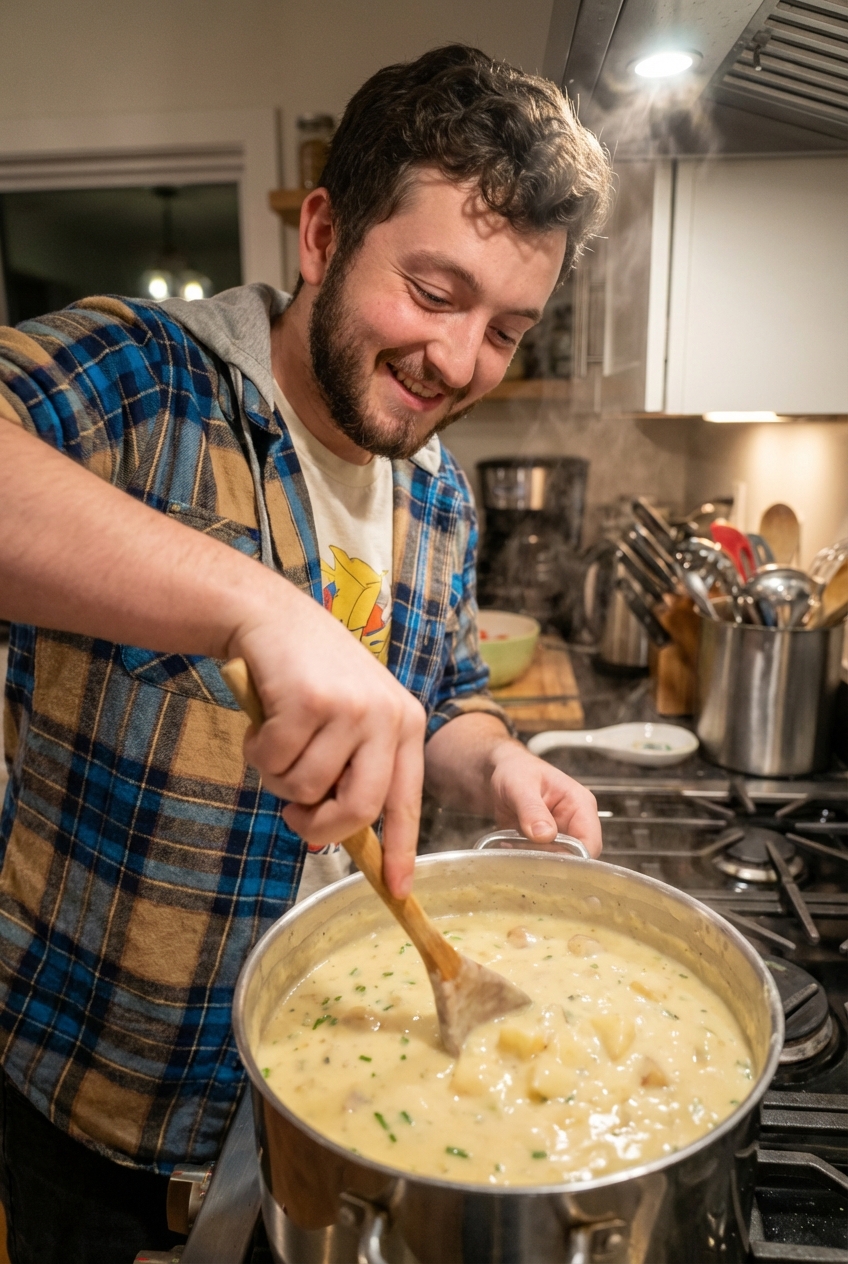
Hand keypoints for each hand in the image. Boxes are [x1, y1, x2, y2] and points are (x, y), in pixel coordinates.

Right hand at [0, 422, 424, 896]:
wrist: (270, 617)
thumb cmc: (307, 676)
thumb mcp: (347, 718)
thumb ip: (352, 768)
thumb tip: (340, 839)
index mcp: (406, 724)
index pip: (407, 800)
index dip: (400, 849)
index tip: (399, 890)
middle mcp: (388, 716)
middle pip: (359, 809)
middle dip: (319, 825)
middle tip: (295, 816)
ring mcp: (351, 708)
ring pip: (306, 788)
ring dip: (278, 777)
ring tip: (277, 741)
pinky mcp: (311, 701)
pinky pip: (274, 762)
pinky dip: (258, 751)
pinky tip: (263, 722)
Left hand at [488, 739, 601, 857]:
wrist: (500, 772)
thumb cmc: (516, 771)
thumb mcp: (520, 785)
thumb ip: (532, 809)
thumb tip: (544, 835)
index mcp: (580, 804)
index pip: (591, 842)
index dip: (574, 858)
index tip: (549, 863)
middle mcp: (575, 822)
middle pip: (577, 857)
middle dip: (554, 864)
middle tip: (527, 860)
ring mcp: (561, 835)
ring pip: (559, 863)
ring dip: (538, 863)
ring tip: (515, 852)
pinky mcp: (545, 844)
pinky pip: (542, 860)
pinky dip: (527, 860)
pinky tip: (511, 850)